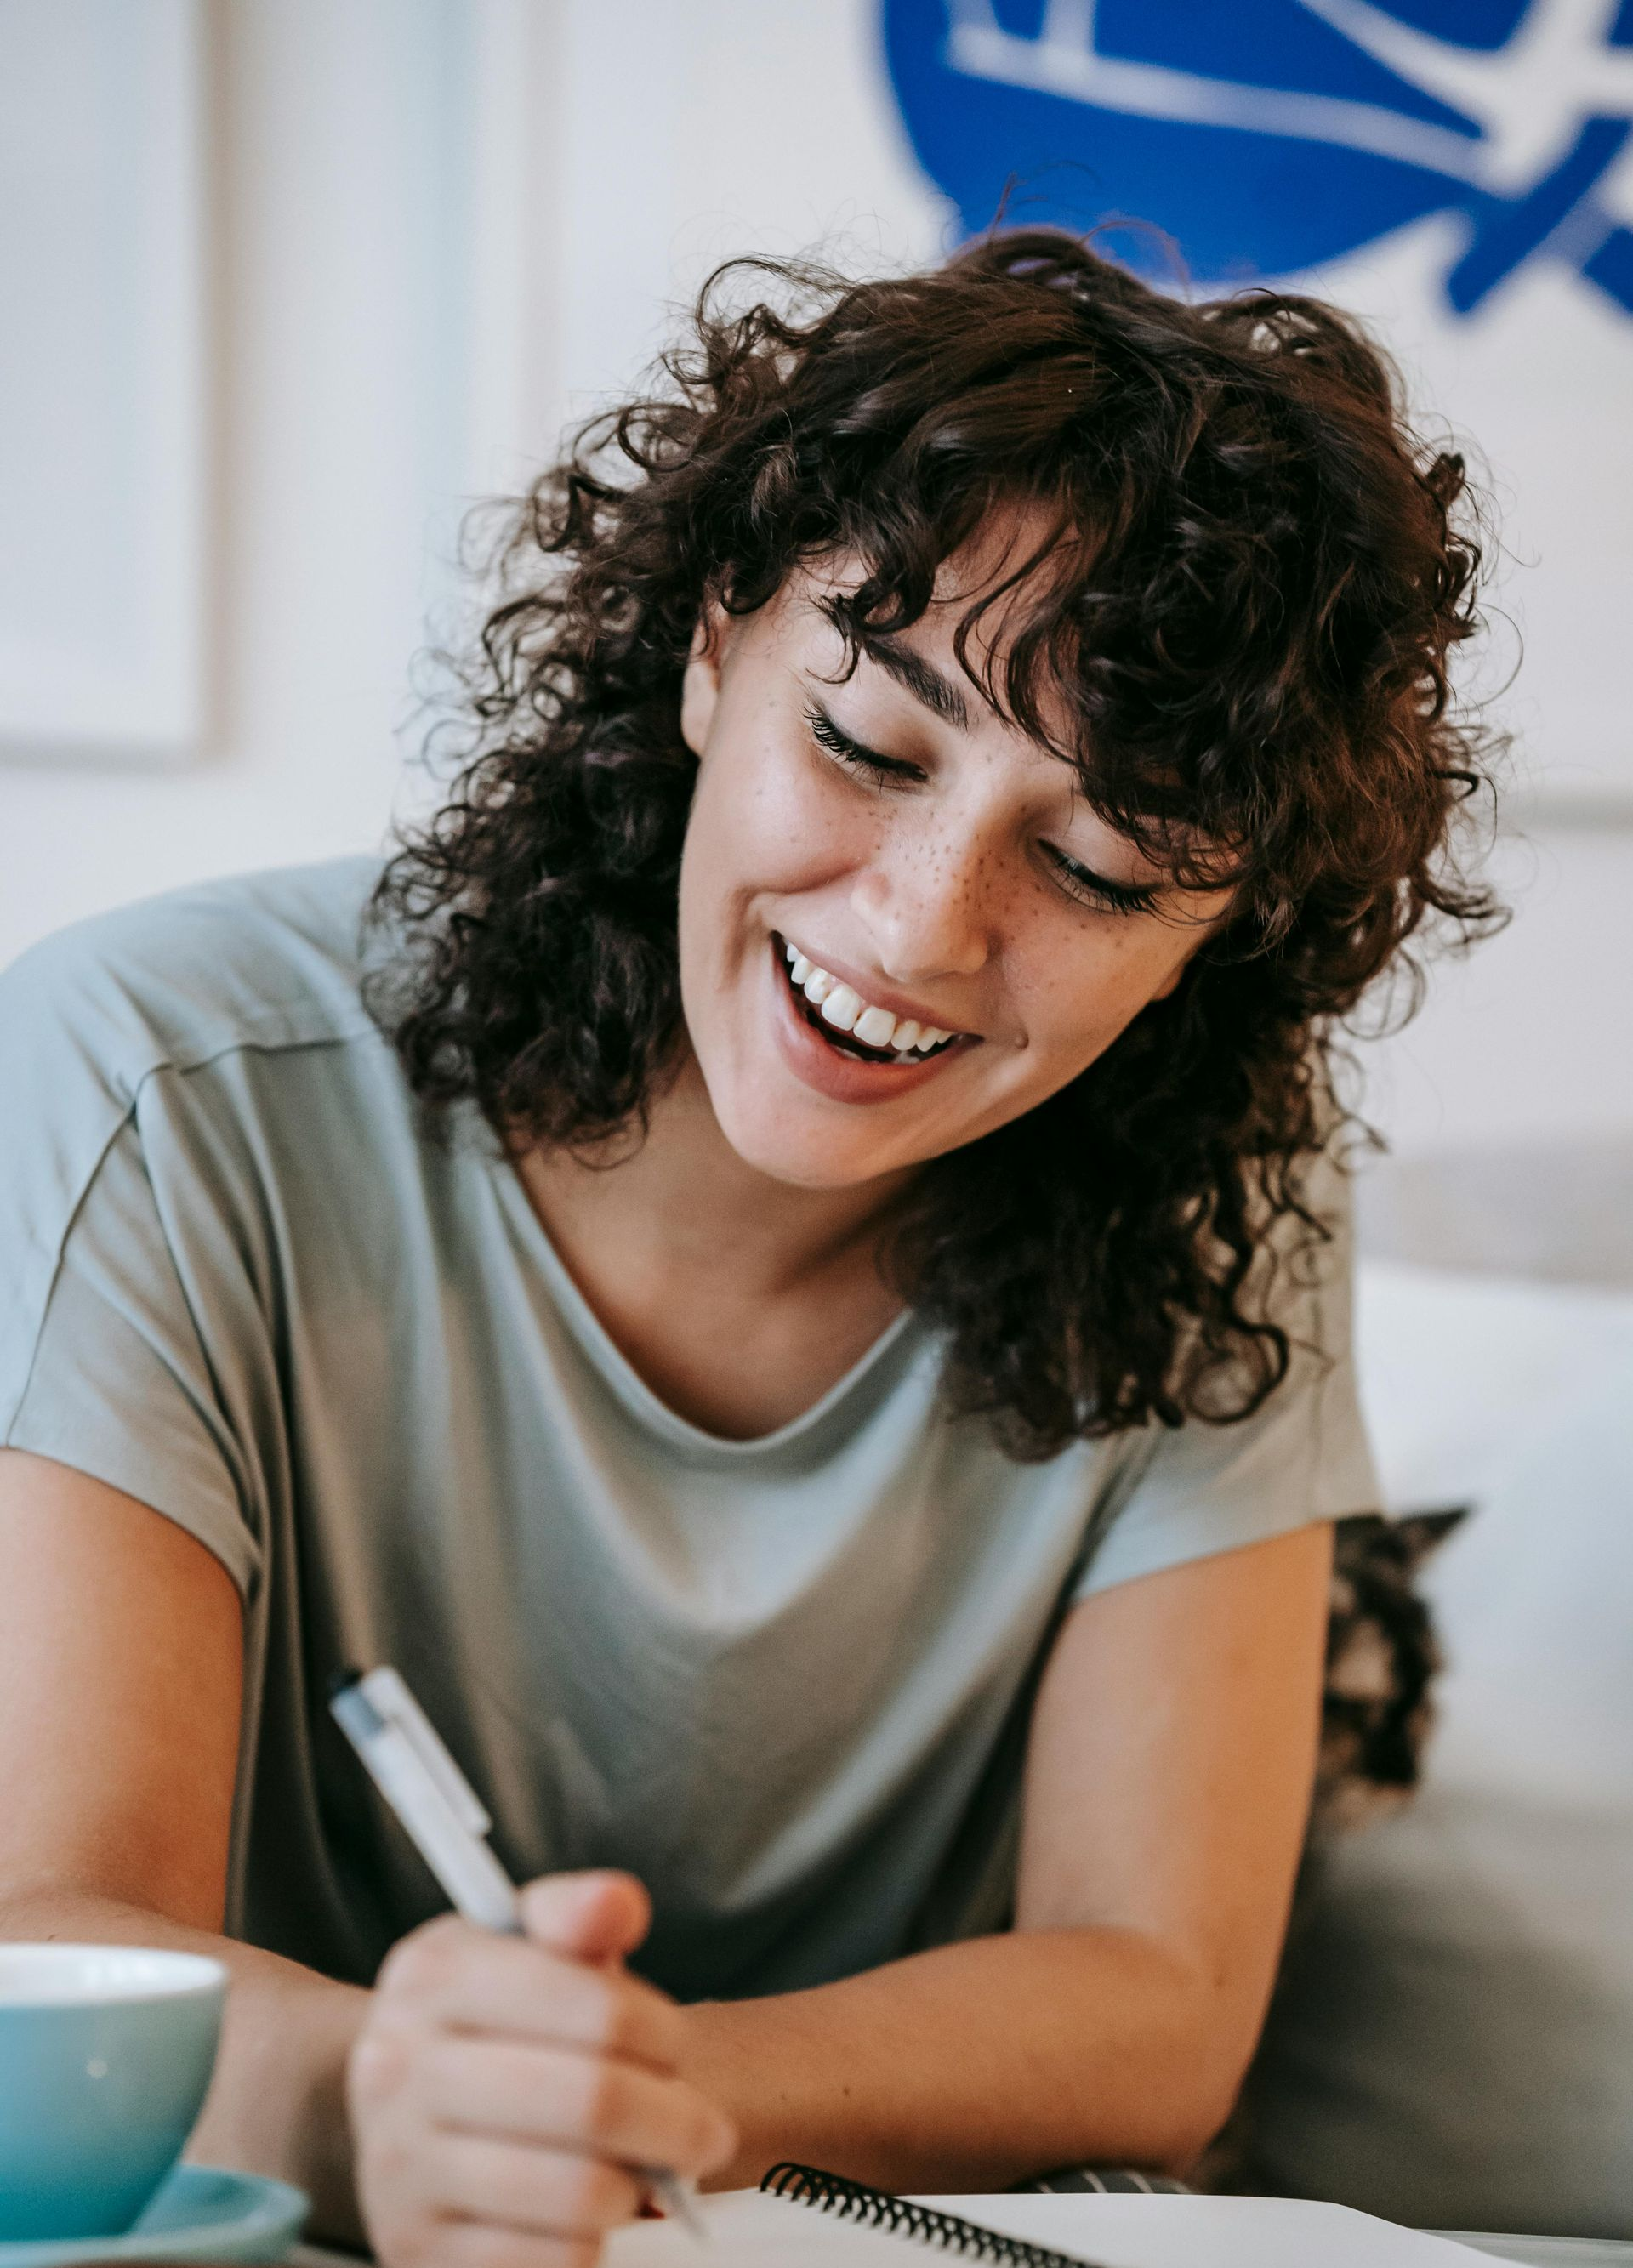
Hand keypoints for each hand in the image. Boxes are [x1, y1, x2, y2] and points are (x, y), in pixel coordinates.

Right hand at [348, 1871, 737, 2267]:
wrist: (402, 2112)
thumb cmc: (496, 2022)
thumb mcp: (521, 1947)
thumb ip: (575, 1916)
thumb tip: (620, 1903)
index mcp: (433, 1973)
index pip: (596, 2007)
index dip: (662, 2032)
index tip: (678, 2048)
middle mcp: (398, 2067)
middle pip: (593, 2104)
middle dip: (676, 2123)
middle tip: (707, 2132)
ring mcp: (398, 2168)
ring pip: (576, 2194)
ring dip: (635, 2187)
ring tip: (641, 2170)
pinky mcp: (414, 2250)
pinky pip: (546, 2262)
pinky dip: (591, 2243)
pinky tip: (589, 2214)